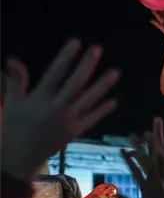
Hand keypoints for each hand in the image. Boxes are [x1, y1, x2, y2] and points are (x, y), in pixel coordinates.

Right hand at [0, 39, 119, 179]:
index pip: (55, 72)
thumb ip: (18, 81)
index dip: (66, 57)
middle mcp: (56, 107)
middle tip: (98, 48)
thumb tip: (13, 59)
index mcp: (39, 98)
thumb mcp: (13, 102)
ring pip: (88, 99)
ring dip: (103, 85)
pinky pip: (91, 119)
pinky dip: (102, 110)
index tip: (76, 42)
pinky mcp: (75, 131)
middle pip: (75, 82)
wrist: (20, 156)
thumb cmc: (14, 127)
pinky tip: (114, 100)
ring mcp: (68, 120)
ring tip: (116, 71)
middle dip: (86, 65)